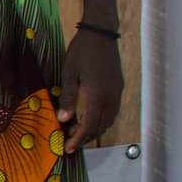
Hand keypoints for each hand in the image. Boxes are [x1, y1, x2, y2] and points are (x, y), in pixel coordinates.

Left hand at [56, 29, 122, 152]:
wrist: (101, 32)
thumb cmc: (82, 51)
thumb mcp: (69, 74)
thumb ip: (67, 98)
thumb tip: (63, 119)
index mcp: (97, 94)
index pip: (89, 126)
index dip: (78, 140)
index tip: (68, 148)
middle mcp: (111, 95)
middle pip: (100, 127)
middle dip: (85, 138)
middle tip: (69, 142)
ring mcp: (117, 91)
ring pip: (108, 120)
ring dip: (94, 130)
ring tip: (76, 131)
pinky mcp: (118, 86)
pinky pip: (112, 111)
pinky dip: (101, 120)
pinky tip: (89, 119)